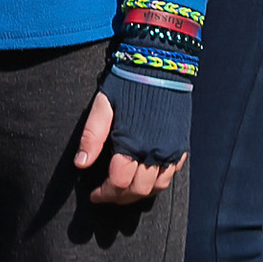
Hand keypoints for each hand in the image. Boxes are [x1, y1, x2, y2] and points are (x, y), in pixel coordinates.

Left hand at [73, 89, 182, 207]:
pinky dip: (157, 182)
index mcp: (132, 144)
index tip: (94, 195)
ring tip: (124, 191)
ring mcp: (171, 150)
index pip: (118, 184)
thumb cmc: (128, 82)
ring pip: (156, 188)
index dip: (104, 194)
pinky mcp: (181, 145)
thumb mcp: (103, 105)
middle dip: (119, 197)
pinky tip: (145, 177)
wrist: (161, 63)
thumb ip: (92, 136)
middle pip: (138, 190)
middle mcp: (155, 152)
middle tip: (106, 195)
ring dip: (138, 194)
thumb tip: (81, 163)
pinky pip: (171, 174)